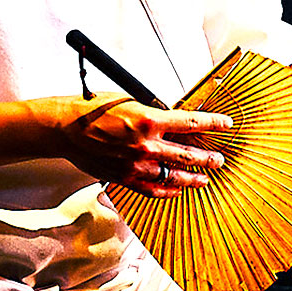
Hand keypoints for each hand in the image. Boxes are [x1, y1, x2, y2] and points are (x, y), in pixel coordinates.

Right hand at [58, 94, 232, 197]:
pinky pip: (153, 188)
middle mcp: (145, 145)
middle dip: (208, 157)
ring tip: (205, 178)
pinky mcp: (124, 177)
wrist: (65, 128)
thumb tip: (173, 120)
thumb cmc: (94, 109)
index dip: (213, 123)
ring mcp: (136, 164)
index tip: (226, 124)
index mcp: (149, 121)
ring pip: (174, 175)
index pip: (192, 123)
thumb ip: (153, 113)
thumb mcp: (130, 101)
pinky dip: (168, 190)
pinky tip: (177, 189)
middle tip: (219, 159)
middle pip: (188, 154)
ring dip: (192, 177)